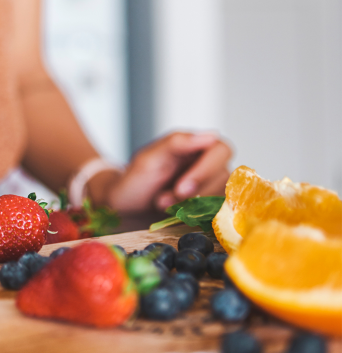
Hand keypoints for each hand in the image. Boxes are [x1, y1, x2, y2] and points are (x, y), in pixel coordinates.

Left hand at [90, 131, 231, 212]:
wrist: (126, 206)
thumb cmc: (136, 178)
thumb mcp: (150, 158)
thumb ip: (177, 142)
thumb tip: (211, 135)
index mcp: (197, 146)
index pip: (222, 150)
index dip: (206, 170)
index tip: (182, 187)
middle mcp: (210, 165)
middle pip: (225, 176)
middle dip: (195, 193)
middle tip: (164, 200)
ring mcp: (213, 187)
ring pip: (223, 197)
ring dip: (192, 206)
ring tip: (163, 205)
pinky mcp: (211, 208)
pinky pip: (219, 214)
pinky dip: (196, 217)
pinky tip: (176, 216)